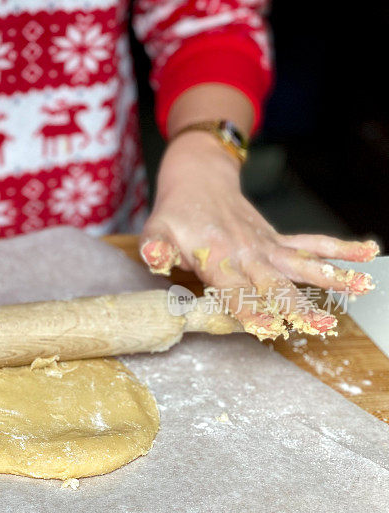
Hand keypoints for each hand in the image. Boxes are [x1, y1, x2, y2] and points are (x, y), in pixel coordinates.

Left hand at [139, 132, 377, 339]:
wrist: (199, 178)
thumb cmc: (176, 212)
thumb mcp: (156, 229)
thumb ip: (155, 247)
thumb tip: (151, 256)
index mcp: (216, 256)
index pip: (233, 290)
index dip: (250, 310)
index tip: (269, 328)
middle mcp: (246, 253)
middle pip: (274, 283)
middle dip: (296, 305)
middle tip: (319, 324)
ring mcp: (265, 246)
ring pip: (301, 263)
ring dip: (331, 276)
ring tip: (361, 285)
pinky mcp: (276, 239)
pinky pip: (310, 243)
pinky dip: (339, 248)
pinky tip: (367, 254)